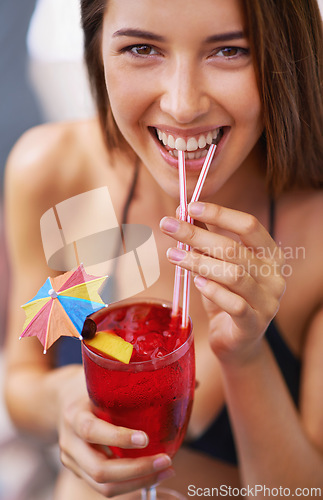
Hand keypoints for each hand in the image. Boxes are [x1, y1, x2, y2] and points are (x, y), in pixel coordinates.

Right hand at [57, 368, 172, 496]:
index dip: (118, 437)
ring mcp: (72, 460)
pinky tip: (152, 472)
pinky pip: (105, 486)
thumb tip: (192, 382)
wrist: (56, 399)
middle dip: (136, 471)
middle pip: (99, 470)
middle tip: (167, 460)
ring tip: (166, 469)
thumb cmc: (87, 384)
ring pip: (103, 486)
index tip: (145, 439)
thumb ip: (139, 380)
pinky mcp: (79, 471)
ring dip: (138, 482)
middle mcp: (69, 442)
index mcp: (74, 414)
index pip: (91, 430)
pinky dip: (131, 483)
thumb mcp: (102, 377)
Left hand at [160, 202, 285, 364]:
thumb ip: (207, 240)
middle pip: (234, 248)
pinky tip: (196, 281)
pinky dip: (213, 290)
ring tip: (173, 254)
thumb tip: (184, 212)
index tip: (189, 206)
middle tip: (168, 225)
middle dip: (196, 235)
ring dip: (198, 261)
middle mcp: (274, 276)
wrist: (237, 342)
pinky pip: (235, 304)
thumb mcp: (218, 265)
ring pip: (233, 274)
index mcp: (271, 255)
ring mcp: (268, 301)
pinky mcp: (254, 324)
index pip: (249, 225)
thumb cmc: (227, 297)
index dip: (219, 213)